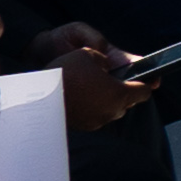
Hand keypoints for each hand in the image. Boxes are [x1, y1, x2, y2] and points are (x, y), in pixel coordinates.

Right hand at [44, 25, 158, 132]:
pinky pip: (96, 116)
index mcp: (119, 93)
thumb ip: (104, 59)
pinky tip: (82, 98)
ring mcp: (97, 121)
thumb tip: (107, 66)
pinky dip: (94, 108)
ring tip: (94, 88)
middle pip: (127, 102)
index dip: (144, 82)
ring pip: (112, 110)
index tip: (141, 78)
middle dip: (123, 91)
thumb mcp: (88, 53)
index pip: (143, 91)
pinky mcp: (84, 127)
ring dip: (108, 100)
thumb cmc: (65, 72)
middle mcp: (112, 111)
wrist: (36, 97)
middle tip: (111, 80)